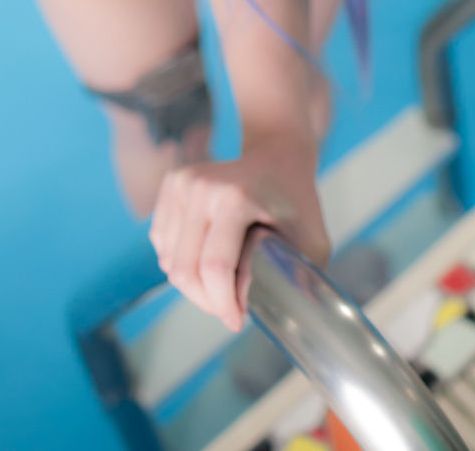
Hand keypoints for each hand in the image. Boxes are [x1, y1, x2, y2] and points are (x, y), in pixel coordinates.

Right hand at [148, 136, 329, 332]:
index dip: (222, 304)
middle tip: (229, 309)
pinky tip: (206, 257)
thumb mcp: (312, 242)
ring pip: (169, 262)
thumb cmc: (298, 200)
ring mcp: (183, 183)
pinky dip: (181, 263)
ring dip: (194, 284)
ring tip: (223, 281)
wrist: (278, 152)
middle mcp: (202, 187)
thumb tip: (260, 309)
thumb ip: (293, 279)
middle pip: (186, 270)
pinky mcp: (171, 184)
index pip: (215, 267)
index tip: (238, 321)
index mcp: (236, 197)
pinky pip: (162, 244)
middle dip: (206, 301)